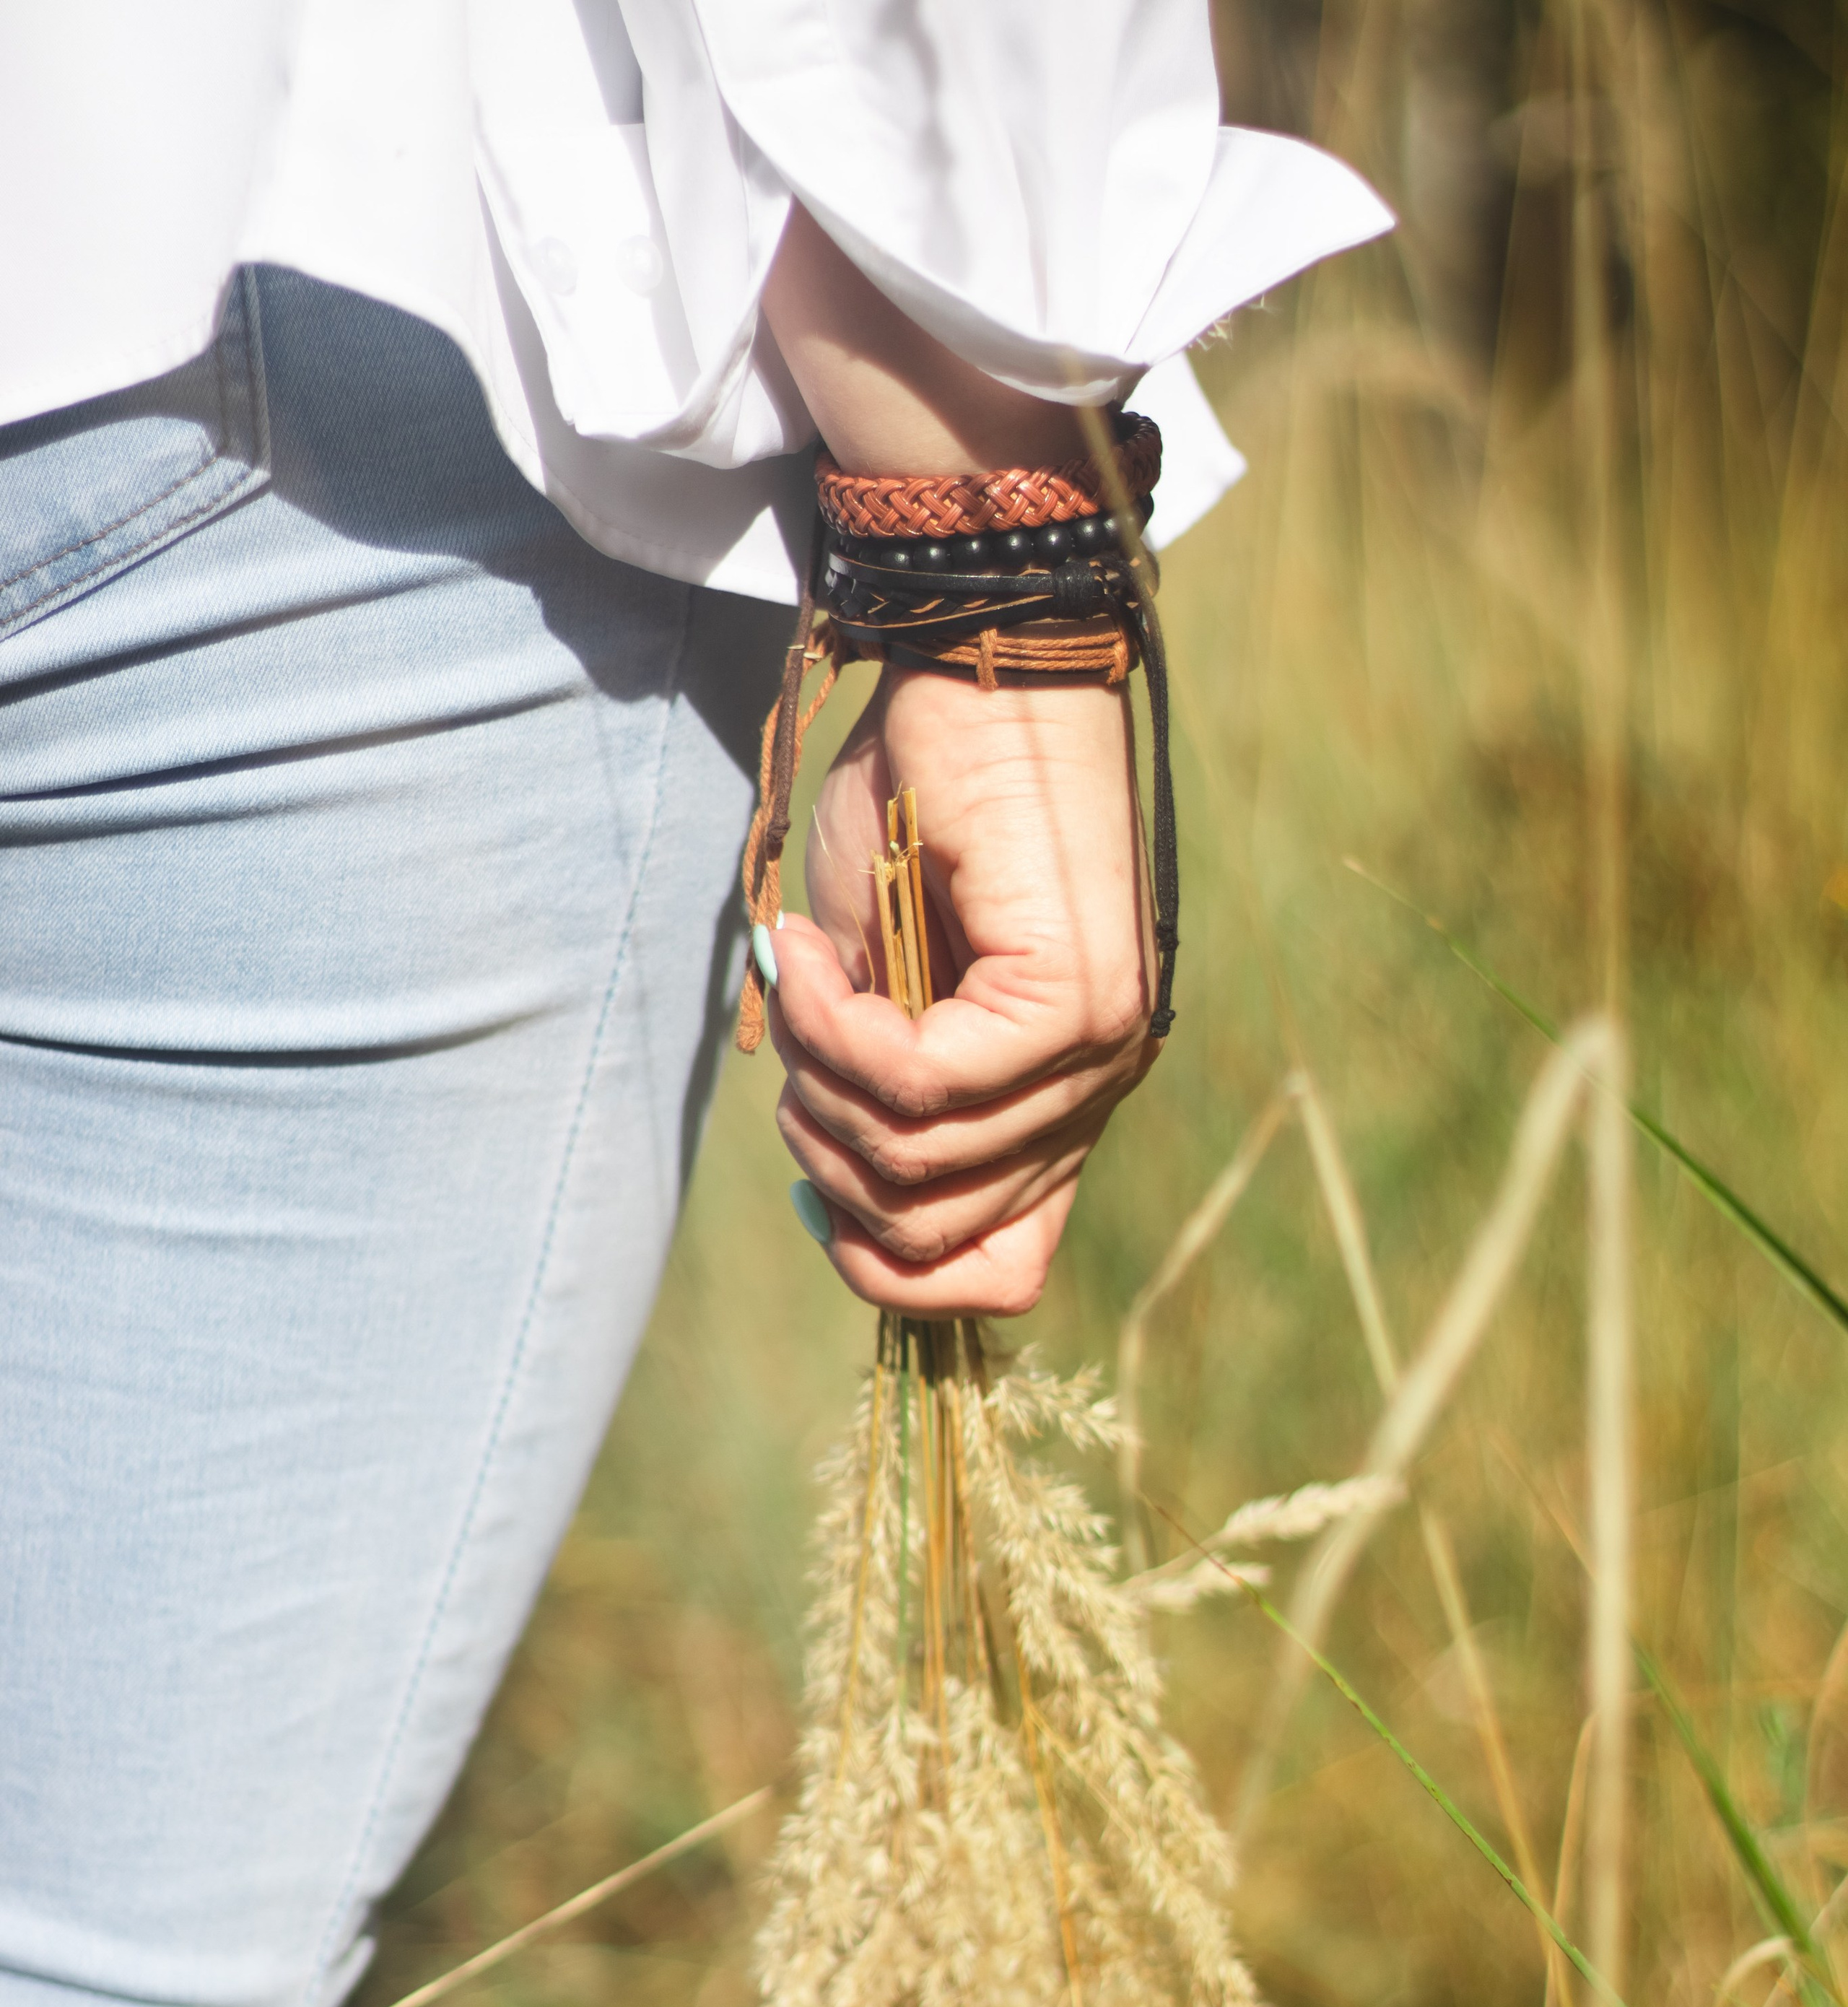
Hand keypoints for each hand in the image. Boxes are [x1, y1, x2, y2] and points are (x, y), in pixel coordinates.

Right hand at [765, 663, 1160, 1316]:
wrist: (977, 674)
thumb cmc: (922, 810)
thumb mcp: (880, 986)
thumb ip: (882, 1097)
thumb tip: (837, 1200)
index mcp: (1061, 1101)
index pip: (1001, 1276)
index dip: (888, 1268)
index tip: (816, 1190)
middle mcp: (1095, 1090)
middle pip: (932, 1232)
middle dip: (823, 1156)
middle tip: (795, 1042)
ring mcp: (1097, 1053)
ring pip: (917, 1162)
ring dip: (819, 1081)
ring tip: (801, 975)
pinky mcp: (1073, 1001)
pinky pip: (921, 1081)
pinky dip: (835, 1029)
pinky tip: (813, 956)